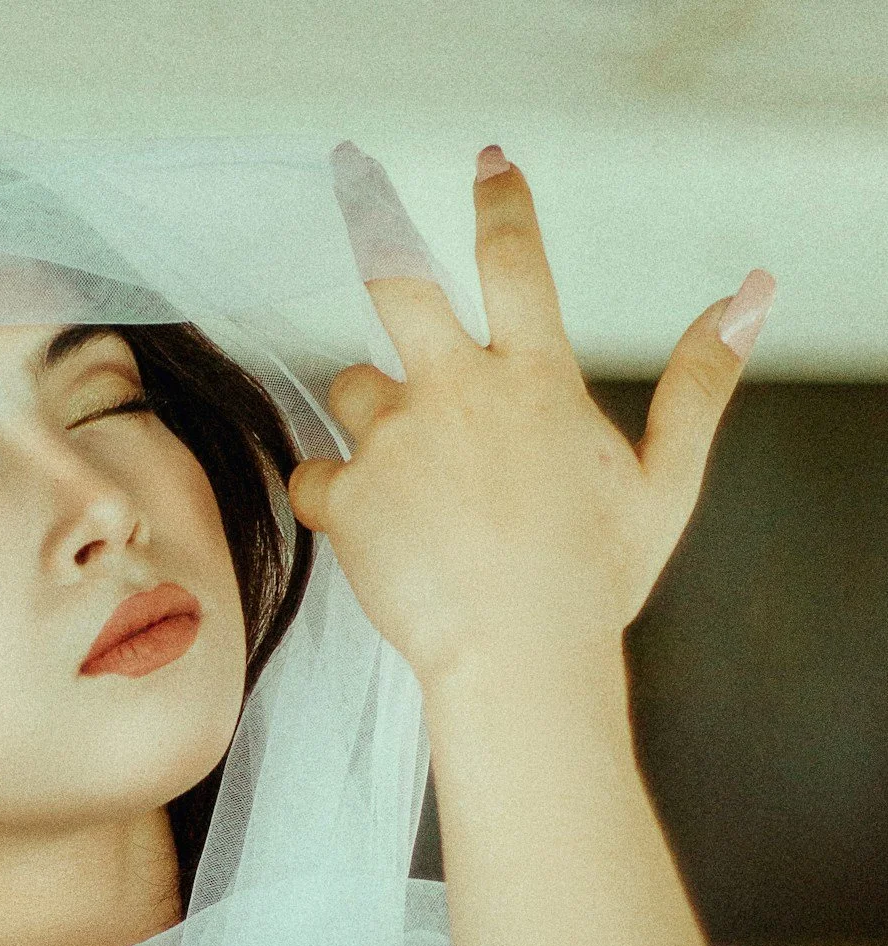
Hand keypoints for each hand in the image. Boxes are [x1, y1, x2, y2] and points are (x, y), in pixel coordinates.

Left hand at [287, 146, 773, 695]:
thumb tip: (748, 299)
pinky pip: (315, 474)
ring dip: (370, 414)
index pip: (514, 261)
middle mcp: (456, 392)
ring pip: (353, 387)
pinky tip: (368, 527)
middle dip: (381, 248)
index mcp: (534, 379)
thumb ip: (699, 384)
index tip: (489, 166)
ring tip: (407, 475)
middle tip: (362, 207)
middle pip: (397, 285)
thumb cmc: (592, 583)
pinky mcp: (349, 497)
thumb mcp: (662, 482)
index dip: (500, 203)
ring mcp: (396, 441)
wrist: (520, 660)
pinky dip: (332, 493)